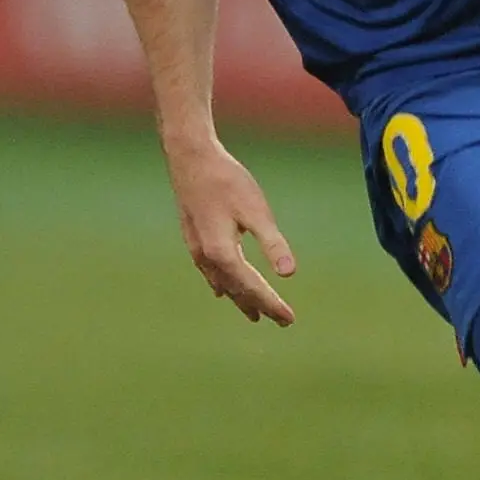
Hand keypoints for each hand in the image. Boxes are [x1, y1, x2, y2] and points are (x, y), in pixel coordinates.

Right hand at [165, 135, 296, 324]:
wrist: (190, 158)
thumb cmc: (226, 180)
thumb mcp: (255, 210)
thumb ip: (272, 243)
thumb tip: (290, 274)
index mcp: (223, 252)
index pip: (252, 287)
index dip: (272, 303)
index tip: (289, 319)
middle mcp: (207, 257)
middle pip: (237, 290)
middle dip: (260, 305)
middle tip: (283, 322)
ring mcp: (197, 249)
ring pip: (222, 283)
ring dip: (240, 299)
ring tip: (255, 315)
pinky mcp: (193, 238)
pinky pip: (210, 273)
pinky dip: (222, 285)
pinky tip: (222, 290)